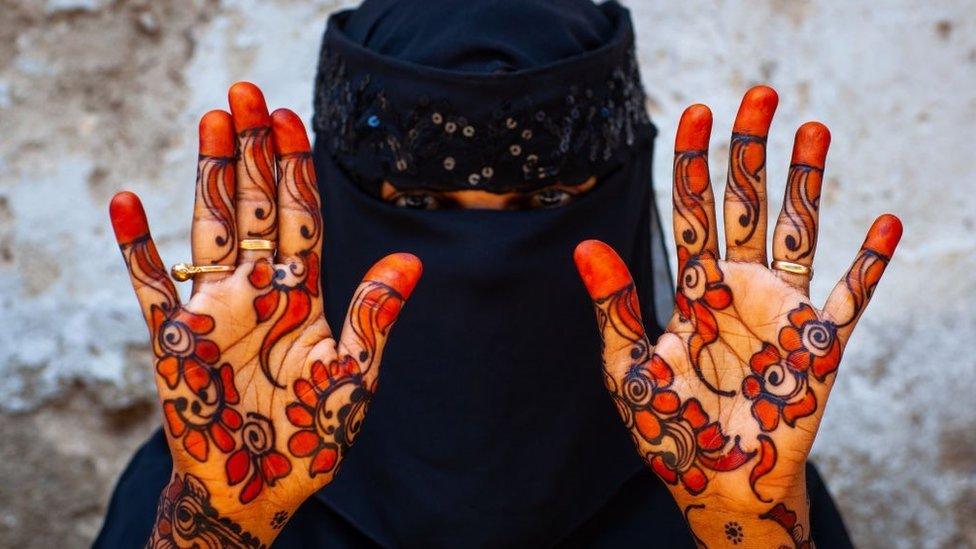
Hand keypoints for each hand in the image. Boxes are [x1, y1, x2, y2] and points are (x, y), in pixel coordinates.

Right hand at [109, 83, 421, 546]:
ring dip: (211, 175)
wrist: (256, 491)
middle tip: (247, 92)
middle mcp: (258, 291)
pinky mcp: (173, 338)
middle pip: (256, 207)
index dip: (297, 171)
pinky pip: (150, 285)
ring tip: (211, 119)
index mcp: (302, 296)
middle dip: (254, 151)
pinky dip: (136, 247)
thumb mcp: (351, 377)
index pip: (301, 219)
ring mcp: (214, 308)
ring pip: (211, 227)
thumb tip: (411, 259)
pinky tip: (127, 201)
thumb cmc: (307, 438)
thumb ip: (373, 317)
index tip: (291, 119)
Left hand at [574, 86, 901, 546]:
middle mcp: (739, 289)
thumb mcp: (628, 367)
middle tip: (759, 94)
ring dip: (806, 182)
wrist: (715, 486)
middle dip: (750, 151)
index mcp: (693, 289)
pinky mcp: (818, 347)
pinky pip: (849, 298)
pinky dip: (869, 265)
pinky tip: (884, 222)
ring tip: (813, 127)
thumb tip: (585, 245)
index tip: (695, 111)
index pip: (692, 211)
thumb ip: (616, 305)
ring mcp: (781, 313)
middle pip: (746, 205)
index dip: (692, 163)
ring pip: (796, 232)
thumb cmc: (669, 430)